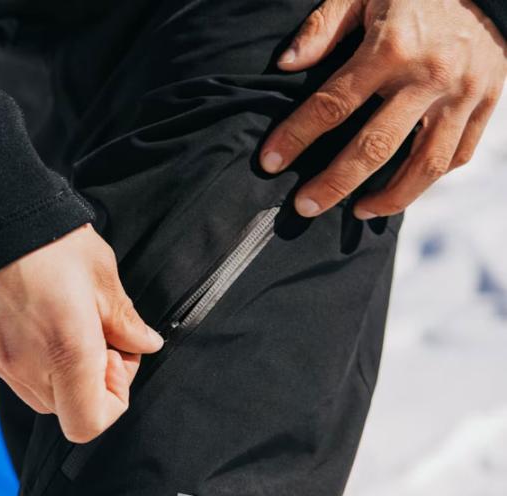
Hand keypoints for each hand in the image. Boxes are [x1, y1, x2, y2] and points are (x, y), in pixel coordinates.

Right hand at [0, 224, 163, 443]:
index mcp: (67, 354)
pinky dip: (40, 364)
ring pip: (45, 397)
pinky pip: (21, 377)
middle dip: (93, 382)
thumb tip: (143, 344)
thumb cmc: (47, 241)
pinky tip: (46, 323)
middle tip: (100, 336)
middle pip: (70, 410)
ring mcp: (3, 364)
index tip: (117, 356)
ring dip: (66, 375)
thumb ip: (125, 321)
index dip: (114, 399)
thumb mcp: (101, 275)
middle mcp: (30, 369)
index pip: (91, 424)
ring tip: (71, 327)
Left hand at [260, 0, 506, 218]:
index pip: (333, 104)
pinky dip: (426, 182)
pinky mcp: (488, 103)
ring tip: (357, 211)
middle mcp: (430, 76)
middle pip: (375, 148)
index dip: (296, 136)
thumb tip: (286, 64)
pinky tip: (398, 190)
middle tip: (304, 207)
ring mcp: (463, 93)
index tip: (269, 162)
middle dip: (334, 184)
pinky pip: (456, 156)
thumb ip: (324, 26)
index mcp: (393, 47)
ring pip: (424, 165)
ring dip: (388, 199)